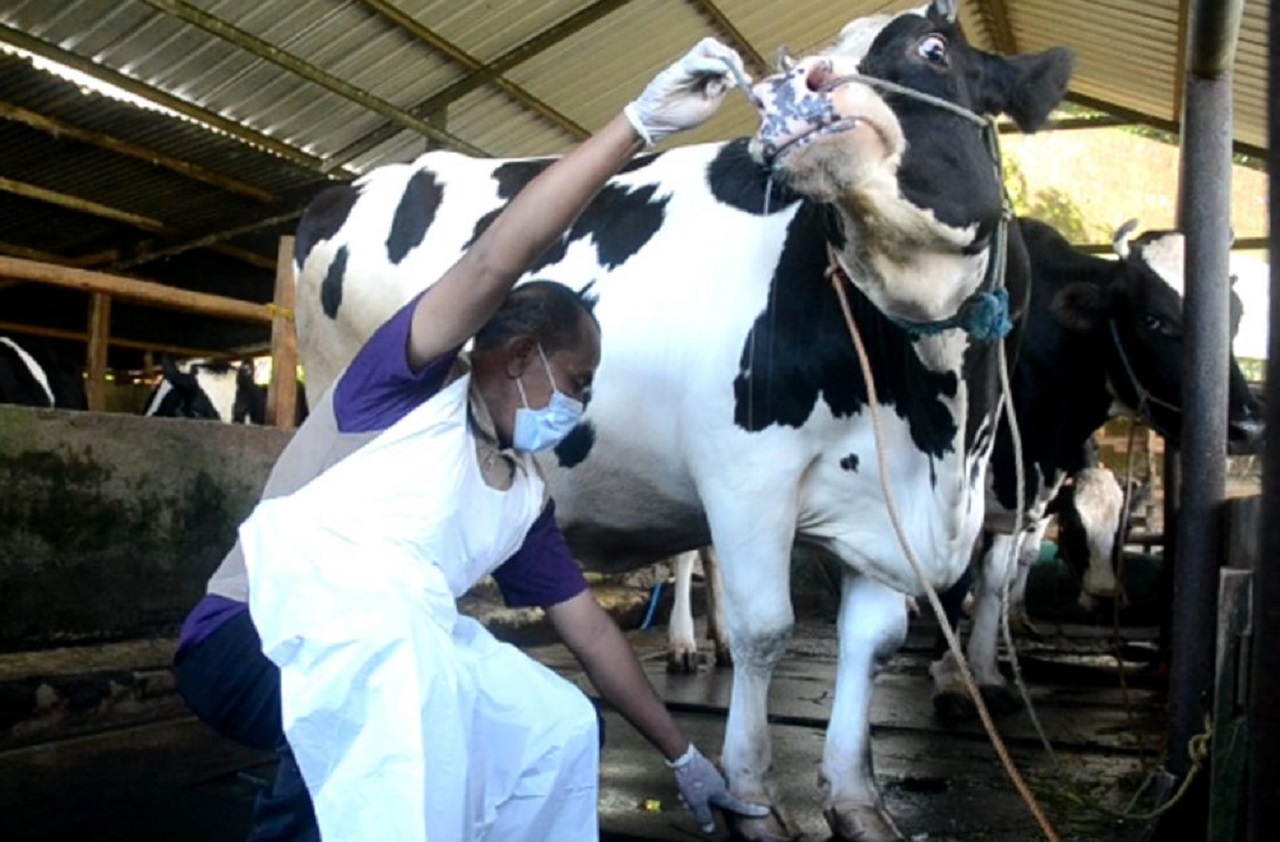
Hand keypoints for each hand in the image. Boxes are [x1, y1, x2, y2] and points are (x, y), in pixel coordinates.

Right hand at [624, 38, 748, 145]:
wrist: (658, 121)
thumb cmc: (681, 116)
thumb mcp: (709, 106)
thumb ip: (720, 90)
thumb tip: (732, 77)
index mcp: (708, 78)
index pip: (728, 63)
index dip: (739, 68)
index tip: (748, 80)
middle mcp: (701, 68)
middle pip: (722, 51)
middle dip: (735, 60)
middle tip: (740, 74)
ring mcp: (690, 65)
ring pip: (711, 46)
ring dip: (724, 57)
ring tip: (728, 71)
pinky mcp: (681, 66)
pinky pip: (699, 58)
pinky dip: (713, 63)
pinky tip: (720, 72)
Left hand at [667, 743, 770, 832]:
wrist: (684, 757)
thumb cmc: (693, 781)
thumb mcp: (697, 803)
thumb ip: (705, 816)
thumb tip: (710, 829)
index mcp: (722, 794)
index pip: (739, 806)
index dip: (752, 811)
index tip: (766, 810)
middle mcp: (720, 785)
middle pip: (717, 802)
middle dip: (704, 807)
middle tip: (688, 806)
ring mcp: (713, 777)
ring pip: (708, 794)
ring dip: (696, 799)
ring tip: (682, 797)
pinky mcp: (706, 771)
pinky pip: (702, 786)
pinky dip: (694, 791)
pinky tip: (683, 790)